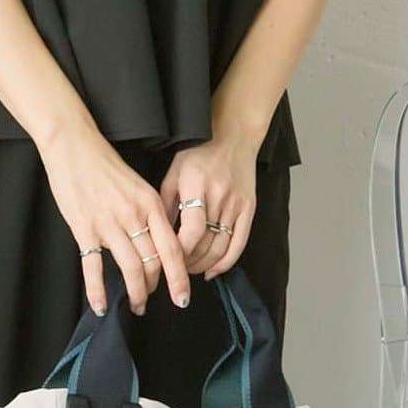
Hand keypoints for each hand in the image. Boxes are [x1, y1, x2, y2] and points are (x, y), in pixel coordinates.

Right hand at [39, 122, 190, 315]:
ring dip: (135, 293)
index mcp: (151, 204)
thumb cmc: (106, 166)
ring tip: (135, 305)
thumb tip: (158, 245)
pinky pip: (93, 267)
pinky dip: (97, 290)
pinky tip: (101, 306)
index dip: (179, 278)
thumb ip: (150, 214)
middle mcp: (134, 215)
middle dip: (155, 288)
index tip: (182, 298)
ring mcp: (109, 223)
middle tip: (151, 299)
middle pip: (153, 263)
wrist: (74, 146)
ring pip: (130, 268)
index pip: (173, 249)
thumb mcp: (139, 186)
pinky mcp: (84, 228)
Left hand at [159, 132, 258, 278]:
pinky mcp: (249, 209)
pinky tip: (213, 270)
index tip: (168, 259)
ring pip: (221, 248)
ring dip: (204, 265)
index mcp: (196, 185)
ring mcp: (237, 204)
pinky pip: (239, 243)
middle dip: (189, 263)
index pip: (191, 232)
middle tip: (176, 269)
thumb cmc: (199, 152)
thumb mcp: (173, 173)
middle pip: (205, 244)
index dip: (179, 252)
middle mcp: (219, 196)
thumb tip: (158, 235)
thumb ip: (165, 204)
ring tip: (191, 269)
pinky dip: (226, 262)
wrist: (233, 136)